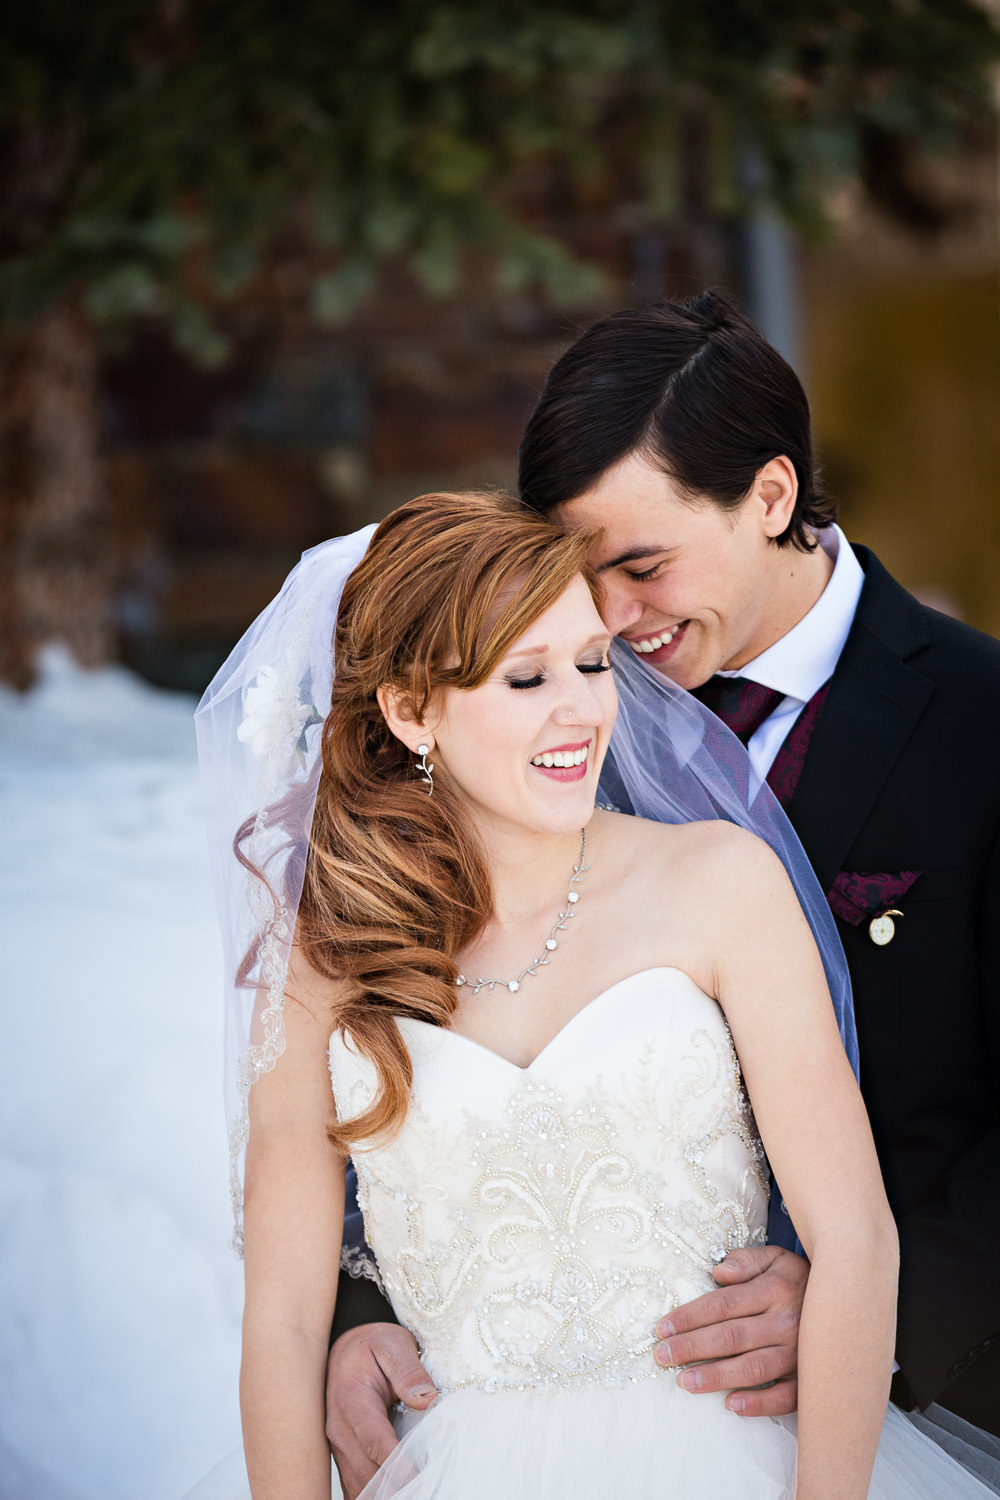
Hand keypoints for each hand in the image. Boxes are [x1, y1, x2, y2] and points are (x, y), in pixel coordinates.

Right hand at [326, 1322, 436, 1498]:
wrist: (346, 1348)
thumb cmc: (373, 1345)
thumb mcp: (393, 1345)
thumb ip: (408, 1371)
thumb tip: (427, 1399)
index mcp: (352, 1400)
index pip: (375, 1442)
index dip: (398, 1465)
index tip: (420, 1479)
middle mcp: (339, 1429)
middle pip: (366, 1472)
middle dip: (394, 1487)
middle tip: (425, 1488)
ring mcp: (338, 1446)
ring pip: (358, 1485)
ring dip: (384, 1492)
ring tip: (414, 1492)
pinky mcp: (343, 1455)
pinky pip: (354, 1485)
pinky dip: (373, 1493)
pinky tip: (395, 1492)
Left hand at [653, 1245, 807, 1416]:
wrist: (851, 1301)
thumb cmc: (801, 1280)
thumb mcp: (776, 1257)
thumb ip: (746, 1261)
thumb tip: (718, 1272)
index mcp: (775, 1289)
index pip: (723, 1304)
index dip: (690, 1316)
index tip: (662, 1328)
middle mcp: (788, 1322)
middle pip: (732, 1337)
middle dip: (692, 1347)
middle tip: (662, 1356)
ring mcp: (801, 1354)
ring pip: (753, 1368)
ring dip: (716, 1377)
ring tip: (685, 1382)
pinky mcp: (811, 1380)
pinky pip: (786, 1397)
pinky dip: (759, 1403)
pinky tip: (731, 1405)